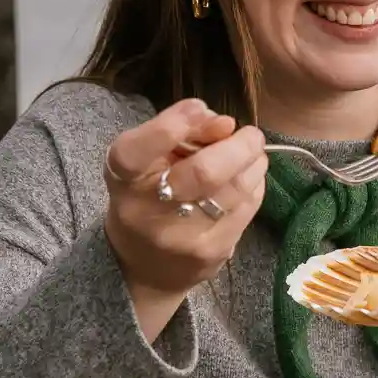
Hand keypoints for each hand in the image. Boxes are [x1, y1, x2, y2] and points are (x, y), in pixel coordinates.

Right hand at [103, 99, 267, 338]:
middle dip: (239, 146)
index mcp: (123, 179)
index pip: (136, 151)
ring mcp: (182, 238)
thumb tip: (225, 123)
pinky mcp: (212, 252)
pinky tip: (248, 181)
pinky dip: (254, 187)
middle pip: (204, 172)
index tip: (201, 110)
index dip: (172, 125)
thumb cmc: (146, 198)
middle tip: (251, 136)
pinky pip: (246, 208)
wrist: (146, 268)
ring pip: (235, 190)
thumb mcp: (148, 160)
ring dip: (253, 164)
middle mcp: (147, 211)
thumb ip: (180, 133)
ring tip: (253, 155)